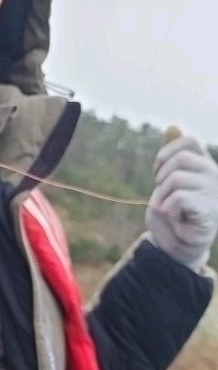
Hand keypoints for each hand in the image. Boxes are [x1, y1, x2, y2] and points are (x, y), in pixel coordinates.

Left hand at [146, 134, 217, 268]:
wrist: (178, 243)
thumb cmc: (174, 211)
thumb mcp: (168, 178)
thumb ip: (171, 154)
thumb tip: (174, 125)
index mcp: (205, 163)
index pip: (190, 140)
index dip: (166, 152)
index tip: (158, 171)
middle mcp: (214, 174)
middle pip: (181, 159)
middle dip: (161, 176)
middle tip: (162, 193)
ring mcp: (214, 192)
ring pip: (176, 178)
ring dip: (162, 194)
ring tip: (167, 206)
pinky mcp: (208, 210)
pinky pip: (179, 197)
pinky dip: (167, 205)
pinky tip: (172, 214)